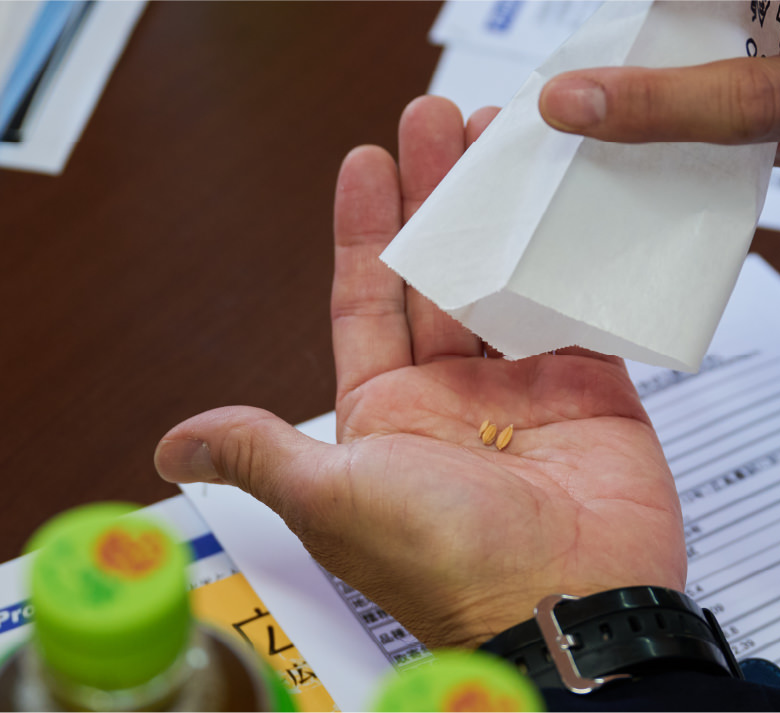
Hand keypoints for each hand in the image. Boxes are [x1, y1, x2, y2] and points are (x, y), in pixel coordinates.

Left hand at [153, 96, 685, 648]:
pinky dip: (571, 262)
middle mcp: (454, 399)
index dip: (366, 231)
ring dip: (503, 216)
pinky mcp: (591, 391)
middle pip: (440, 275)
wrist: (572, 609)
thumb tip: (179, 443)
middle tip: (438, 125)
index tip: (367, 164)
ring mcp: (525, 392)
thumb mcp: (339, 502)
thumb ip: (266, 454)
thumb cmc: (453, 568)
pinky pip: (576, 311)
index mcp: (390, 416)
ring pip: (506, 281)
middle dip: (437, 198)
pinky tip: (565, 210)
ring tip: (502, 144)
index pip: (367, 303)